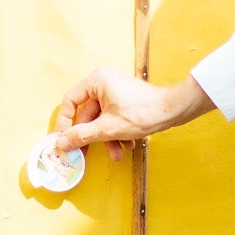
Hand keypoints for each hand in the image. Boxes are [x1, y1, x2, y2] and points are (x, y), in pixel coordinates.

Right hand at [53, 70, 215, 159]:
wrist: (173, 111)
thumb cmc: (143, 113)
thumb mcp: (107, 129)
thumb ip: (81, 136)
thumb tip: (61, 143)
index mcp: (96, 80)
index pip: (70, 101)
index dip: (64, 122)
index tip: (63, 138)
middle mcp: (103, 81)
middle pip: (87, 113)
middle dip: (92, 136)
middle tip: (84, 153)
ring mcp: (115, 89)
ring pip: (101, 118)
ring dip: (106, 138)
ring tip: (116, 153)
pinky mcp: (124, 98)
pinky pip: (112, 116)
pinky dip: (116, 131)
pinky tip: (126, 145)